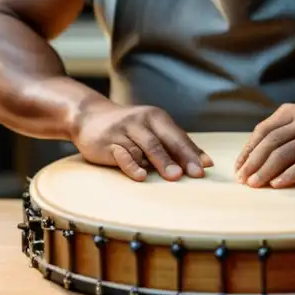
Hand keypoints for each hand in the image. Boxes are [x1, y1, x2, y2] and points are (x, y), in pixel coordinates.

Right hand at [71, 103, 212, 181]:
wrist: (89, 117)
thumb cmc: (129, 128)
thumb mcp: (152, 130)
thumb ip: (174, 145)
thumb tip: (205, 162)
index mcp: (156, 117)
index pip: (177, 137)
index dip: (192, 152)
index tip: (205, 168)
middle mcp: (141, 121)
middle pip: (164, 141)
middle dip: (180, 158)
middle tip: (195, 174)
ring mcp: (124, 131)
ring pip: (145, 148)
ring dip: (161, 162)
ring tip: (174, 177)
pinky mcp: (108, 143)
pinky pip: (122, 155)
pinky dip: (132, 166)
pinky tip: (141, 176)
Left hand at [234, 103, 294, 187]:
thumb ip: (281, 133)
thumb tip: (252, 157)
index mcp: (292, 112)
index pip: (263, 131)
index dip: (248, 150)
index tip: (238, 168)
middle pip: (272, 142)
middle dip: (254, 162)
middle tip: (243, 180)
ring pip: (287, 152)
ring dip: (268, 170)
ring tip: (256, 184)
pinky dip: (292, 173)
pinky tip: (280, 183)